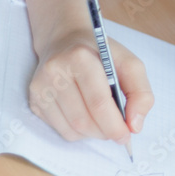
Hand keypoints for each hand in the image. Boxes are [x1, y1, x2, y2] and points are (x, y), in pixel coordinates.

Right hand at [29, 29, 152, 145]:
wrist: (65, 40)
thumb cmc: (100, 53)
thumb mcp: (129, 62)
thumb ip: (140, 92)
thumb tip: (135, 126)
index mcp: (80, 57)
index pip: (98, 102)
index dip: (114, 125)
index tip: (127, 135)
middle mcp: (55, 72)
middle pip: (83, 119)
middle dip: (105, 132)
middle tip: (119, 132)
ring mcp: (41, 87)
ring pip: (71, 129)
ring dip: (93, 134)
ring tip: (104, 123)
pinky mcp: (34, 100)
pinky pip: (60, 129)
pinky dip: (79, 131)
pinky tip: (87, 116)